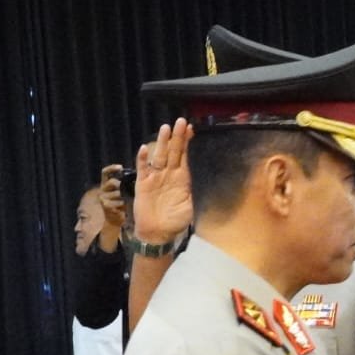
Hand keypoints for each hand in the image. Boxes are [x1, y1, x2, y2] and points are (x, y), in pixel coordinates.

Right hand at [98, 165, 126, 227]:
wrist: (115, 219)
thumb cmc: (122, 203)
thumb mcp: (124, 191)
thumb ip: (126, 184)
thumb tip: (139, 175)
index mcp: (106, 183)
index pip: (105, 172)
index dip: (112, 168)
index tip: (120, 167)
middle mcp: (103, 189)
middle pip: (111, 182)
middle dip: (120, 184)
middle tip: (126, 187)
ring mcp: (103, 197)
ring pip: (115, 193)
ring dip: (123, 196)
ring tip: (126, 200)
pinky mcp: (104, 206)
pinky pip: (116, 202)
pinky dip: (121, 204)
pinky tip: (124, 206)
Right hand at [132, 120, 194, 243]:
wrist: (158, 233)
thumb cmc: (176, 221)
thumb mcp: (193, 207)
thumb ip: (199, 193)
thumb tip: (211, 183)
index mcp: (182, 178)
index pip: (185, 156)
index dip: (188, 142)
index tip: (192, 128)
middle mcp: (169, 174)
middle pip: (173, 151)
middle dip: (177, 136)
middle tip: (181, 121)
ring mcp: (155, 177)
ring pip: (159, 156)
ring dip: (161, 142)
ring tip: (165, 128)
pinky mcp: (143, 184)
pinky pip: (143, 169)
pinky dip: (143, 159)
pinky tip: (144, 149)